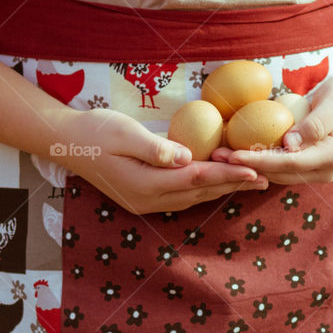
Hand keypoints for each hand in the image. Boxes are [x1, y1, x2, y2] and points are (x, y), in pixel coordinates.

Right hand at [58, 108, 268, 214]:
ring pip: (193, 196)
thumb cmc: (95, 131)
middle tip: (265, 180)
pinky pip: (182, 196)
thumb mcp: (124, 133)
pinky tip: (216, 183)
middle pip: (200, 192)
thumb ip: (155, 148)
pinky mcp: (143, 196)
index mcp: (147, 183)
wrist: (67, 143)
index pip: (197, 179)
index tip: (254, 170)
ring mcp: (146, 201)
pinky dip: (203, 189)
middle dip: (233, 185)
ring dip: (221, 189)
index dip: (228, 174)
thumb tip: (184, 157)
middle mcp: (150, 199)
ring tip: (249, 183)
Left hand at [210, 70, 332, 184]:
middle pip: (278, 173)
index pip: (288, 163)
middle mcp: (322, 171)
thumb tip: (288, 144)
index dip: (259, 161)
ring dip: (248, 165)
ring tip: (219, 154)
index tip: (234, 155)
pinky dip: (257, 158)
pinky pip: (277, 165)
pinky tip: (234, 150)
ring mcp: (314, 171)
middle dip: (247, 167)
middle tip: (216, 156)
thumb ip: (315, 124)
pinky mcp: (305, 165)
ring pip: (275, 173)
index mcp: (331, 157)